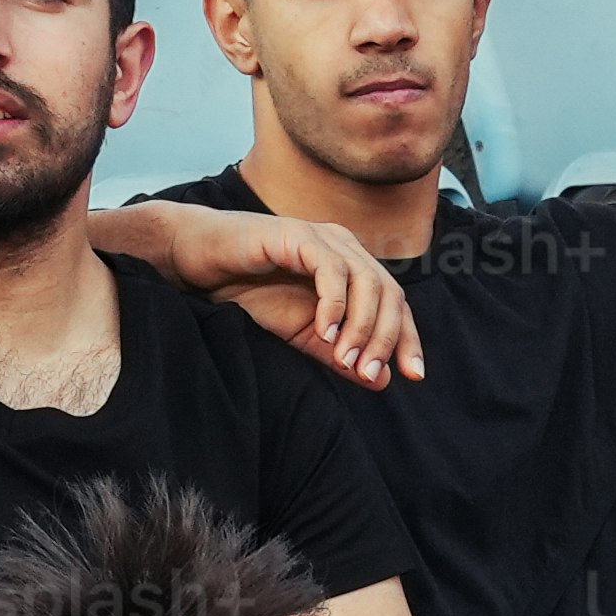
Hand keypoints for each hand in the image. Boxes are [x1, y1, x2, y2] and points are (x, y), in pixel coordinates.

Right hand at [138, 198, 422, 387]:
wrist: (202, 264)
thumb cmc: (251, 293)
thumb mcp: (303, 334)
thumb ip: (340, 354)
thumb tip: (381, 381)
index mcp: (353, 269)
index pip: (395, 304)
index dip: (408, 339)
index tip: (413, 376)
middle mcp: (346, 248)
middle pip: (389, 292)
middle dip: (385, 338)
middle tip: (368, 373)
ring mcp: (323, 238)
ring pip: (366, 281)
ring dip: (361, 325)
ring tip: (345, 359)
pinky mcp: (297, 235)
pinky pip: (329, 269)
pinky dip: (334, 303)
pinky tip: (324, 331)